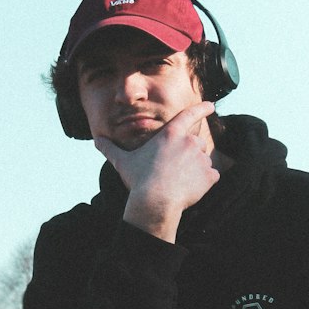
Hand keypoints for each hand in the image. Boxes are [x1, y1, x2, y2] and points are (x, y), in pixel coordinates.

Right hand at [94, 100, 218, 240]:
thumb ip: (110, 149)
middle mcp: (189, 142)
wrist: (155, 202)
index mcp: (171, 134)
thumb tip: (96, 140)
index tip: (211, 106)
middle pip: (195, 143)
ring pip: (203, 161)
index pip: (189, 114)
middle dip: (188, 154)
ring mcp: (201, 158)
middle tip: (174, 169)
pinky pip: (212, 176)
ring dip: (196, 169)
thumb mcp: (122, 161)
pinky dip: (205, 182)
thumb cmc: (139, 180)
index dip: (202, 108)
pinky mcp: (209, 175)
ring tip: (179, 181)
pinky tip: (191, 190)